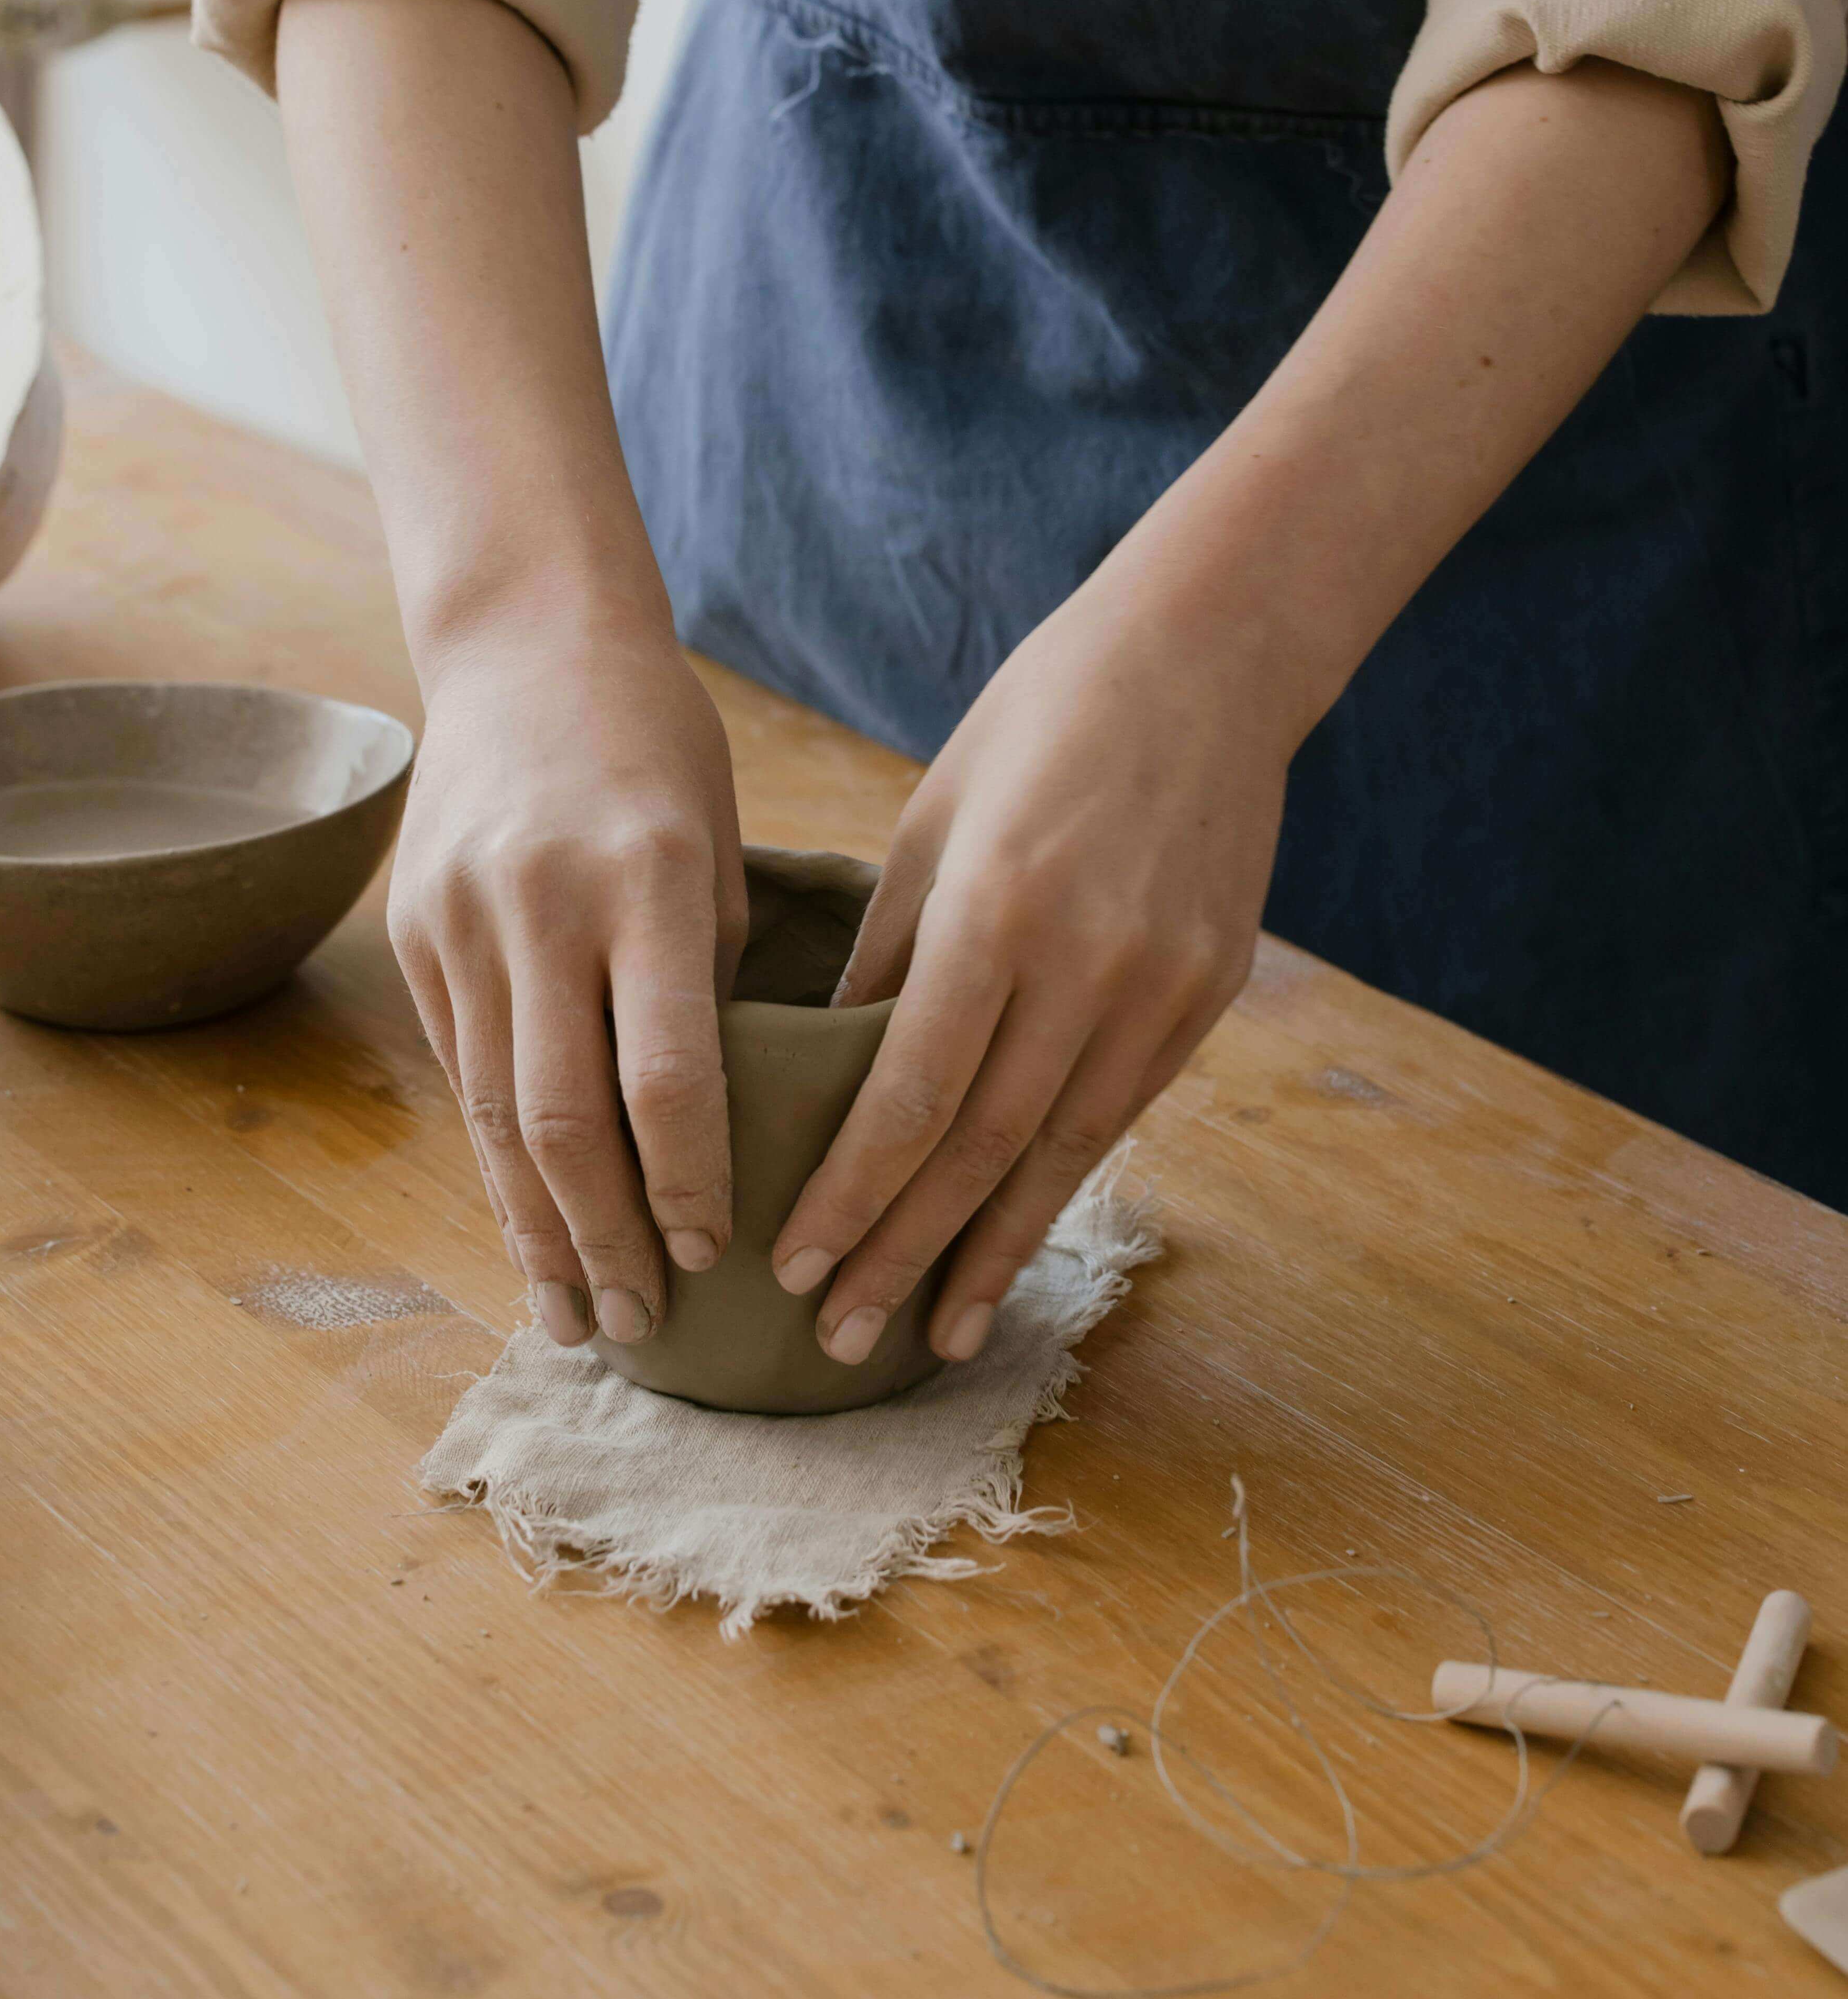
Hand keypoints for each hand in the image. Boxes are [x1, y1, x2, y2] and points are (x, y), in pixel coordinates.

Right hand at [389, 612, 748, 1349]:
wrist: (527, 639)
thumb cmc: (658, 747)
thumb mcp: (720, 849)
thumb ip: (708, 985)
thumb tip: (710, 1137)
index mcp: (651, 879)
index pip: (666, 1075)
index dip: (688, 1183)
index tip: (715, 1257)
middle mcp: (544, 903)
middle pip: (563, 1120)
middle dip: (606, 1239)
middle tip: (642, 1323)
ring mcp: (464, 918)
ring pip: (495, 1114)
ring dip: (536, 1227)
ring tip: (575, 1312)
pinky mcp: (415, 929)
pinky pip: (462, 1069)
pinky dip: (496, 1159)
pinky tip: (527, 1223)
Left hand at [771, 572, 1290, 1366]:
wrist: (1205, 660)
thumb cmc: (1037, 723)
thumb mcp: (933, 823)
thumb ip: (889, 958)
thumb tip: (828, 1078)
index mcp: (995, 910)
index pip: (909, 1093)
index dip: (850, 1194)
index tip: (790, 1264)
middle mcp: (1085, 964)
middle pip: (978, 1148)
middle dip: (901, 1253)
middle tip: (834, 1338)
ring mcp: (1160, 986)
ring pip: (1058, 1154)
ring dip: (987, 1253)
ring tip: (928, 1337)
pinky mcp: (1207, 994)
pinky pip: (1116, 1116)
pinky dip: (1058, 1188)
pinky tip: (1012, 1242)